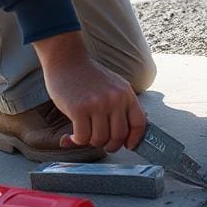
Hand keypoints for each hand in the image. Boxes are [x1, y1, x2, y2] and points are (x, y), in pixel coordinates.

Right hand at [33, 32, 146, 152]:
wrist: (66, 60)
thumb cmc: (89, 77)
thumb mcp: (114, 86)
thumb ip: (122, 105)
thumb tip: (129, 134)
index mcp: (126, 93)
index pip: (139, 123)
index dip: (135, 139)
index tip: (128, 145)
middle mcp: (114, 99)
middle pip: (119, 135)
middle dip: (110, 145)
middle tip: (101, 143)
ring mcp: (97, 104)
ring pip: (100, 139)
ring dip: (91, 142)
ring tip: (85, 134)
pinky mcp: (79, 109)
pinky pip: (83, 137)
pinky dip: (77, 140)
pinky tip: (71, 136)